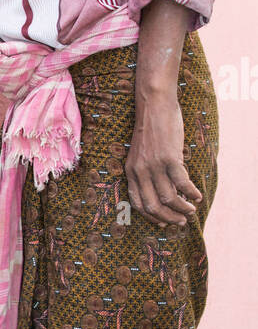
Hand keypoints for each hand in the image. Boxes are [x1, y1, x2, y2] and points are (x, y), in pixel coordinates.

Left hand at [125, 92, 201, 227]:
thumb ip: (146, 170)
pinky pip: (182, 183)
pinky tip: (197, 196)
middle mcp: (140, 171)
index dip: (151, 217)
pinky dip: (191, 193)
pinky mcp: (169, 157)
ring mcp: (154, 165)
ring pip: (169, 198)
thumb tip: (161, 188)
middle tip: (181, 222)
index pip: (138, 203)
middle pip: (153, 206)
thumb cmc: (150, 128)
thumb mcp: (140, 153)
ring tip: (191, 210)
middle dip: (168, 218)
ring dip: (182, 208)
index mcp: (130, 171)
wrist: (153, 105)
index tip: (163, 223)